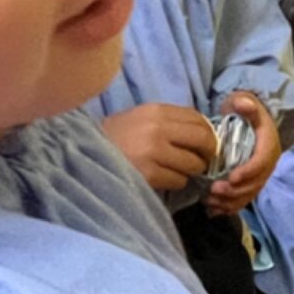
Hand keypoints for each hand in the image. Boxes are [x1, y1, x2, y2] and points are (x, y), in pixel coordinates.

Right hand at [101, 102, 218, 193]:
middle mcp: (157, 128)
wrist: (84, 154)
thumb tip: (204, 133)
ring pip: (193, 164)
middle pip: (203, 140)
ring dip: (192, 170)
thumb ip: (169, 122)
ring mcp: (153, 152)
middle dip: (208, 153)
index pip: (199, 119)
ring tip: (179, 170)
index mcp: (156, 111)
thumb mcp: (141, 118)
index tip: (207, 144)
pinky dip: (177, 182)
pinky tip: (165, 178)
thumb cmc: (116, 137)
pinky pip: (179, 180)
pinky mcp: (149, 174)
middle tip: (203, 161)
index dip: (209, 133)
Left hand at [204, 91, 279, 215]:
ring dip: (229, 202)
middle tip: (213, 190)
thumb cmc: (243, 111)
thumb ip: (244, 103)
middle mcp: (267, 164)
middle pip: (255, 184)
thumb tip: (244, 105)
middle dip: (235, 191)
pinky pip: (242, 200)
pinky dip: (228, 207)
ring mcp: (258, 176)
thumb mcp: (244, 102)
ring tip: (209, 200)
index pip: (262, 162)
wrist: (247, 121)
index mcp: (269, 145)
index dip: (248, 172)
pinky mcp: (249, 184)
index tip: (231, 177)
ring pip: (248, 195)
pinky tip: (212, 209)